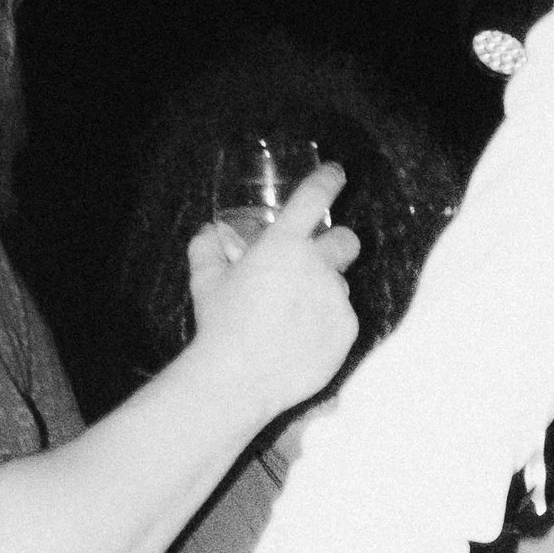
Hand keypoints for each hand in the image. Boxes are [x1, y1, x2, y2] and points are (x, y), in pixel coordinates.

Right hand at [183, 165, 360, 432]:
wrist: (241, 377)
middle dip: (337, 247)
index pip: (314, 197)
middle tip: (316, 264)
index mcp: (284, 244)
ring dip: (325, 293)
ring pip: (341, 286)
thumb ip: (208, 249)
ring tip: (295, 317)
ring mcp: (336, 299)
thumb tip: (209, 233)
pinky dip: (327, 325)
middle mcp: (317, 266)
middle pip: (348, 241)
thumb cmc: (221, 325)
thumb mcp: (206, 281)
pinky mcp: (347, 330)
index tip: (336, 174)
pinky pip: (343, 319)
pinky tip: (302, 340)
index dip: (328, 180)